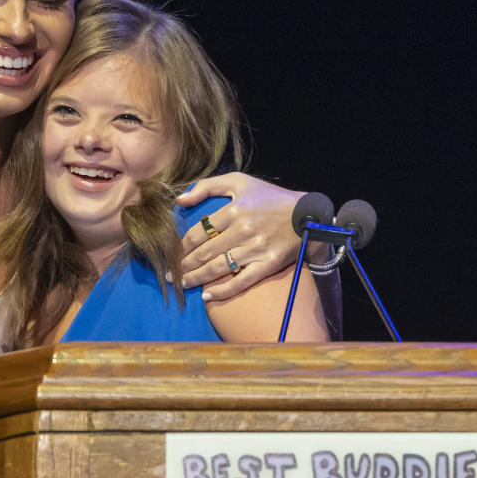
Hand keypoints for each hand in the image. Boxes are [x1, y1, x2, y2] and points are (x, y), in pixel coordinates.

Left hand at [176, 173, 303, 300]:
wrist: (306, 214)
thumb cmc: (269, 197)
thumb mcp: (239, 181)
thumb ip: (207, 186)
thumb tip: (179, 200)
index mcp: (233, 210)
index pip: (198, 233)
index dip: (181, 247)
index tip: (171, 255)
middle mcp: (243, 231)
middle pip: (204, 253)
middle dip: (183, 266)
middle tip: (170, 275)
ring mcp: (256, 249)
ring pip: (218, 268)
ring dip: (196, 279)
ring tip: (182, 285)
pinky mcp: (268, 264)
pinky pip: (241, 281)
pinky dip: (222, 291)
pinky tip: (207, 296)